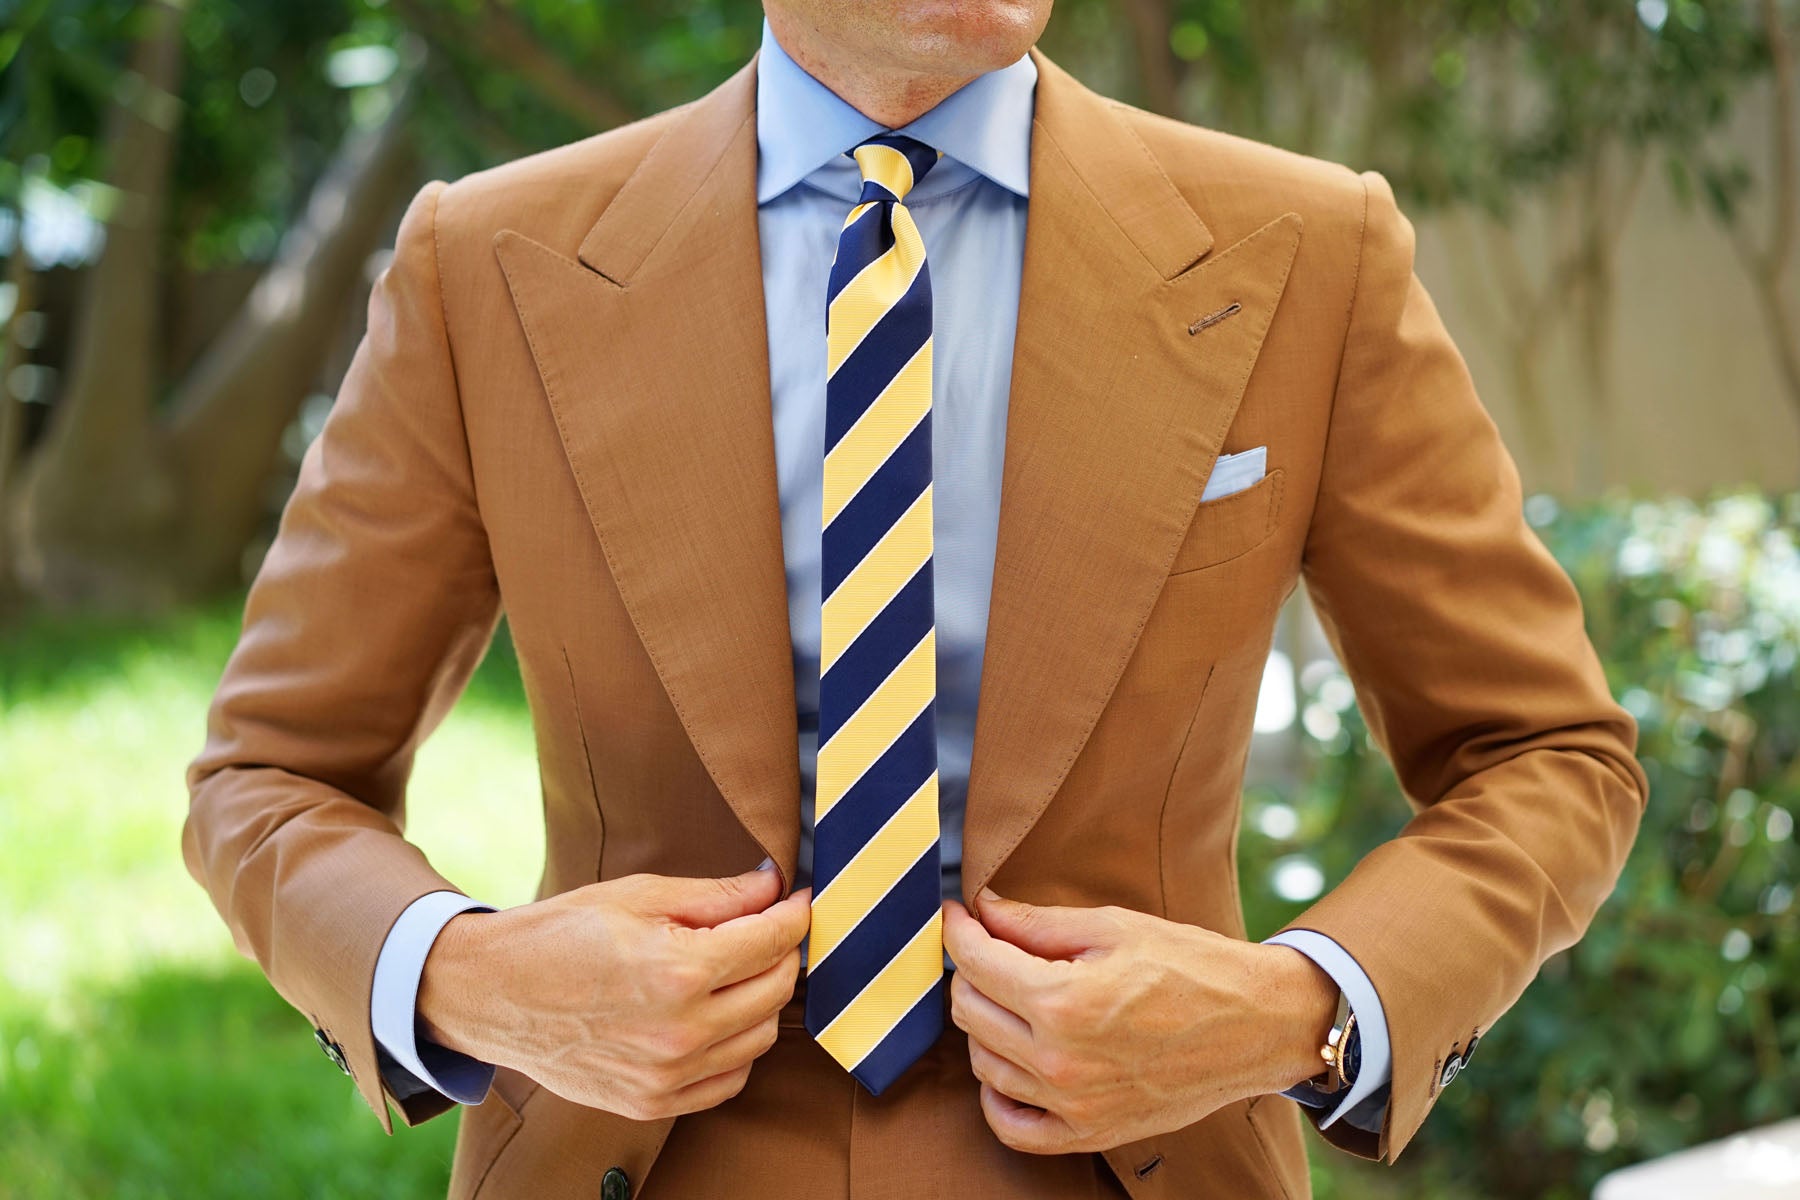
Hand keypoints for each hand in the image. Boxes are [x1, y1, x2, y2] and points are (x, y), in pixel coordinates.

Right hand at [418, 865, 811, 1120]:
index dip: (794, 914)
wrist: (493, 994)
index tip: (799, 899)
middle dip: (781, 953)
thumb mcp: (639, 896)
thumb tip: (772, 886)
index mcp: (680, 971)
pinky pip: (728, 1080)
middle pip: (776, 990)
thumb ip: (716, 896)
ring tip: (737, 970)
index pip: (772, 941)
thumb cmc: (561, 936)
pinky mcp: (652, 1102)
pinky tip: (716, 1016)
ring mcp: (667, 1075)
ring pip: (760, 1038)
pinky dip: (736, 1048)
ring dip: (762, 1000)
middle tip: (767, 928)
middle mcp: (681, 1031)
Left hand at [941, 889, 1336, 1153]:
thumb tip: (984, 910)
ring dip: (983, 1024)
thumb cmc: (1191, 966)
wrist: (1256, 1025)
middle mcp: (1061, 1060)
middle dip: (969, 971)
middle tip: (988, 948)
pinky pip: (1013, 1126)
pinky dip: (997, 1095)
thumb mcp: (1114, 927)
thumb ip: (1038, 923)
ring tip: (1009, 996)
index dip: (957, 930)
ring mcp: (1073, 1104)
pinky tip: (1009, 1062)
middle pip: (969, 1012)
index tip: (957, 914)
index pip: (976, 962)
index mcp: (1064, 1000)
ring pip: (983, 1062)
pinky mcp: (1090, 1132)